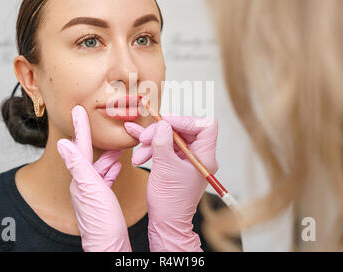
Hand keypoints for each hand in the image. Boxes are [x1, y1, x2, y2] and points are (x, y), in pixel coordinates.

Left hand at [57, 105, 131, 251]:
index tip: (77, 109)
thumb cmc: (102, 222)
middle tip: (97, 123)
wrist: (109, 246)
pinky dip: (111, 169)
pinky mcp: (101, 200)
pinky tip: (117, 167)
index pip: (79, 146)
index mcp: (80, 178)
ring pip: (99, 166)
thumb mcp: (91, 189)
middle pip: (89, 154)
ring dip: (106, 154)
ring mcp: (92, 192)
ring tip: (114, 145)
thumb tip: (63, 143)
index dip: (80, 127)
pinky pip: (105, 178)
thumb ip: (78, 165)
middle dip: (94, 138)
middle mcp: (83, 184)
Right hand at [124, 114, 218, 251]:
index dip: (186, 120)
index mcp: (205, 156)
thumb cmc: (170, 201)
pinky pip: (165, 146)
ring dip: (152, 142)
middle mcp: (199, 156)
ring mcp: (187, 159)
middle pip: (184, 130)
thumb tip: (162, 123)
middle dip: (162, 132)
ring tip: (139, 153)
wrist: (165, 222)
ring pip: (171, 138)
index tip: (166, 123)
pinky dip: (151, 145)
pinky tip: (136, 138)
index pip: (205, 126)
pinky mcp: (175, 163)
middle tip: (146, 138)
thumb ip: (162, 141)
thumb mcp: (164, 166)